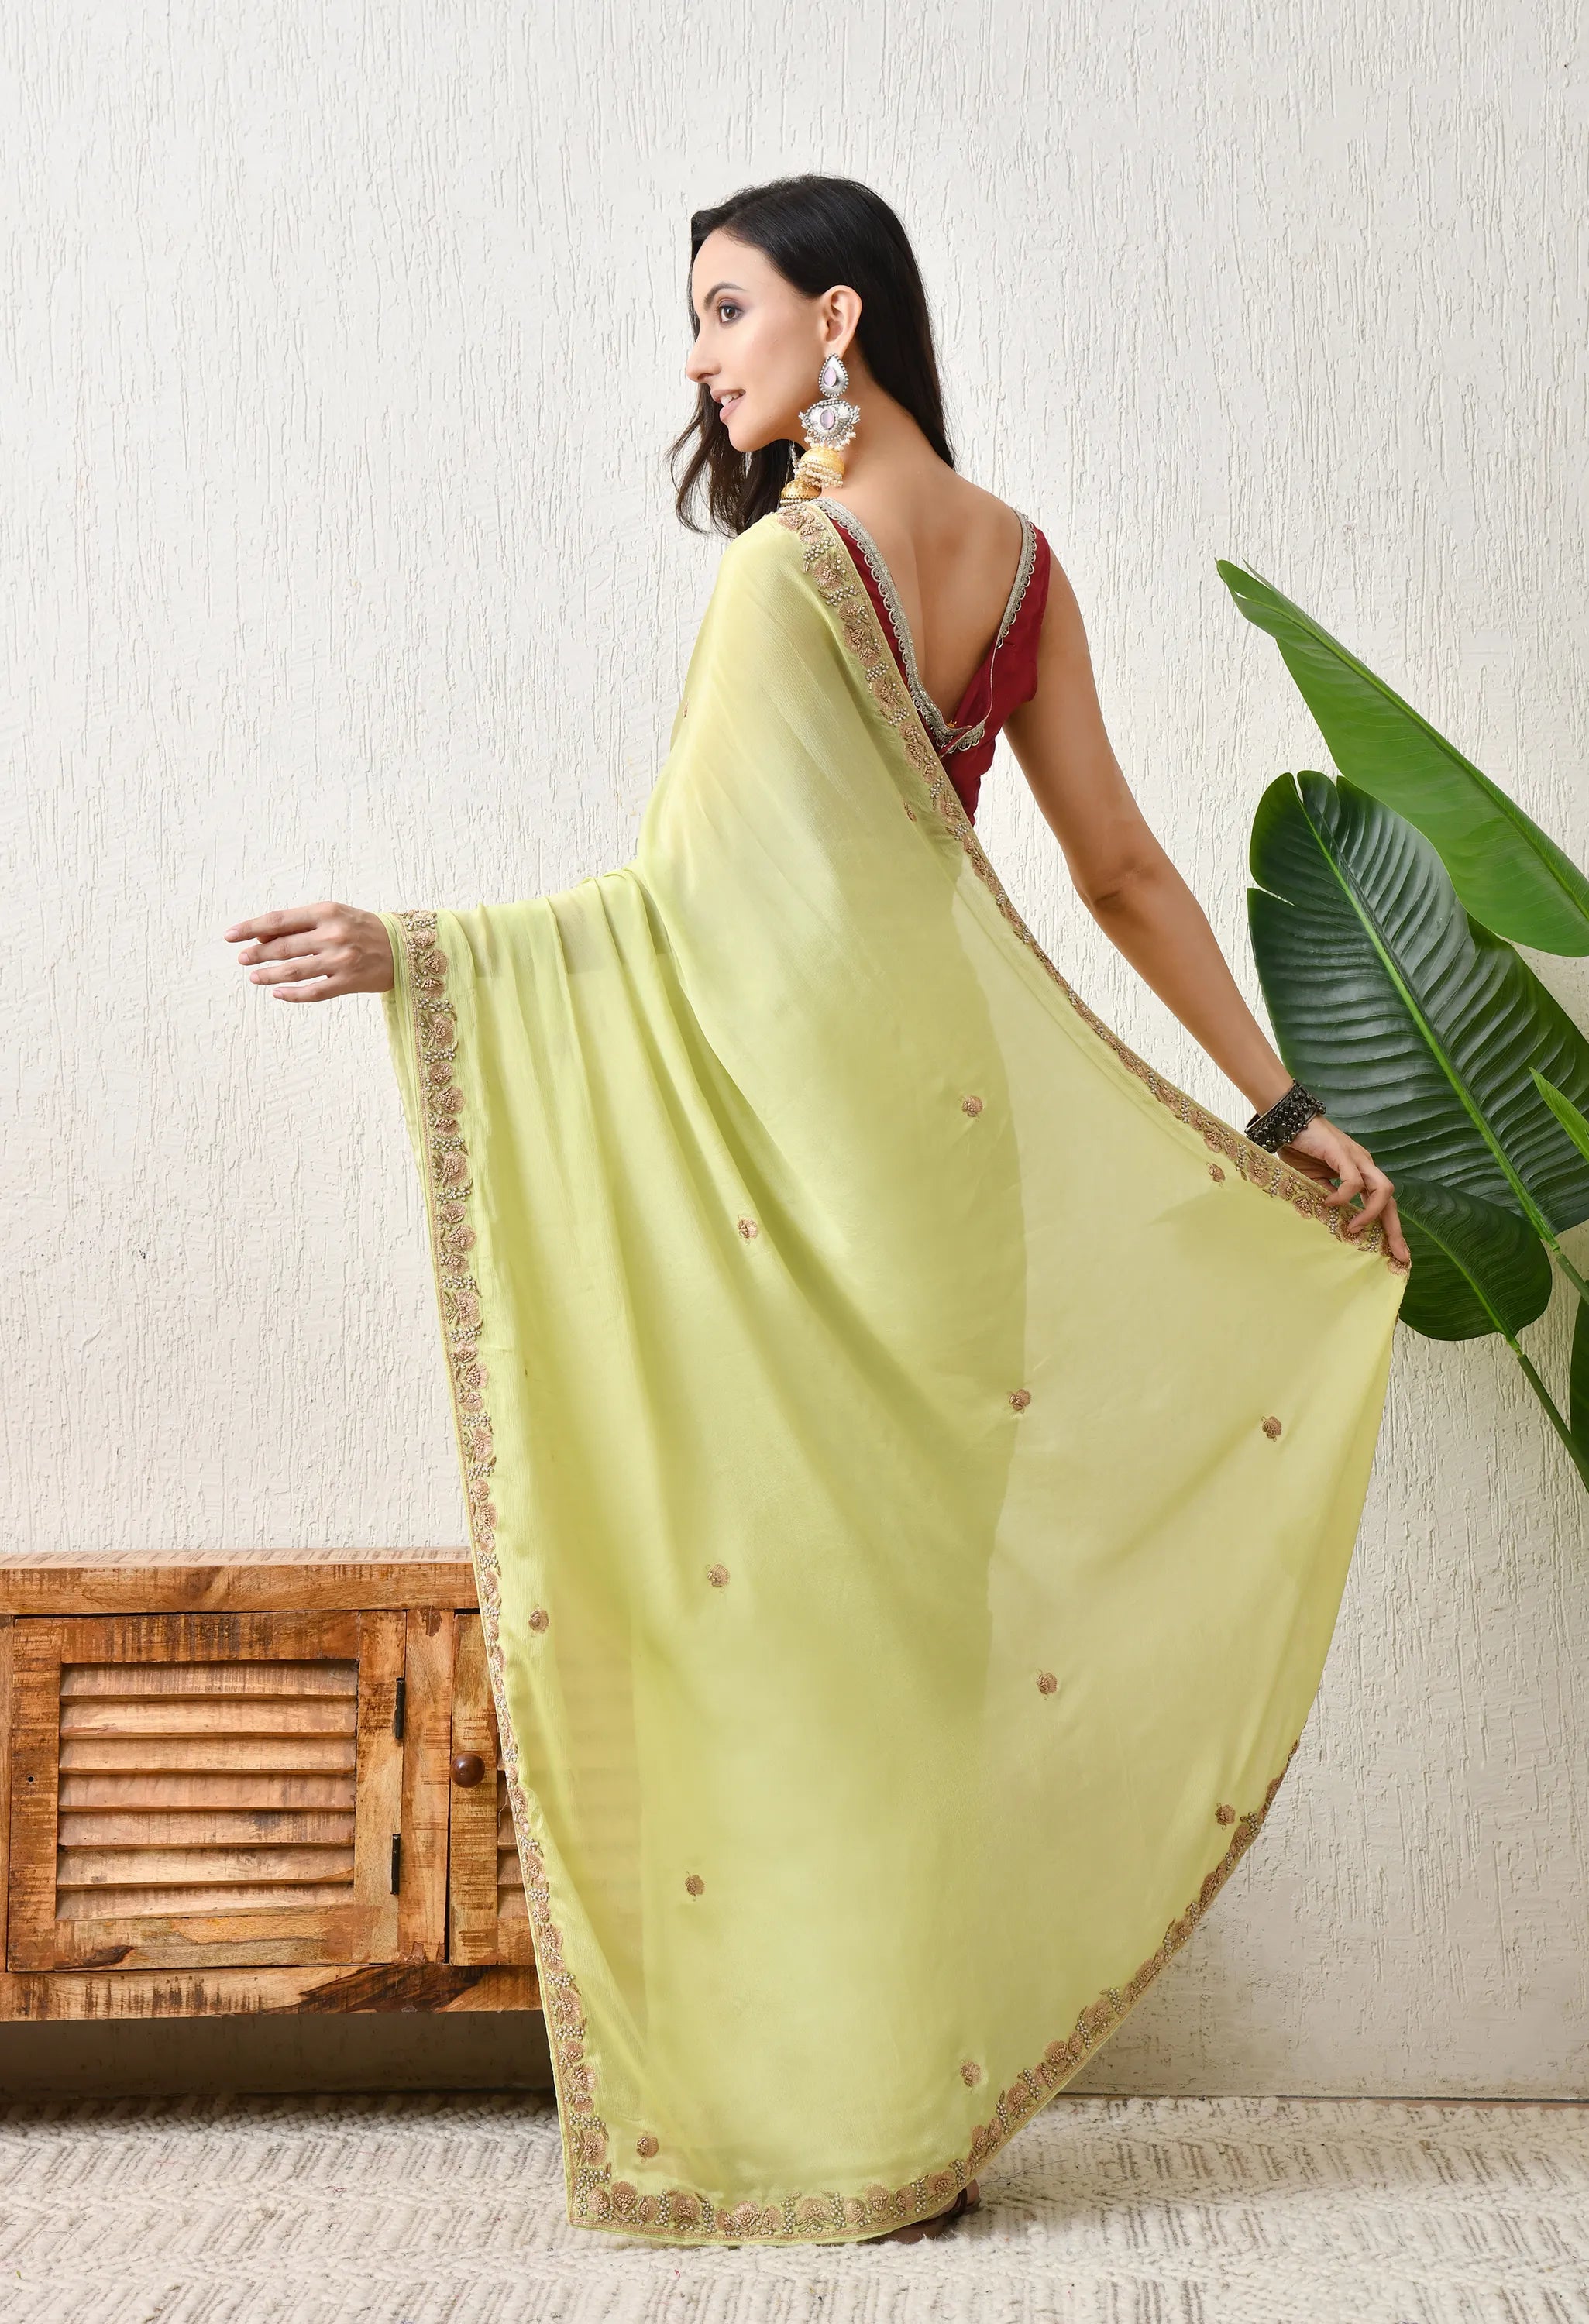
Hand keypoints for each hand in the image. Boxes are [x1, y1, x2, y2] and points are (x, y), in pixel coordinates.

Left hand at [224, 902, 393, 1000]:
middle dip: (257, 954)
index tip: (230, 936)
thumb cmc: (364, 929)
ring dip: (269, 975)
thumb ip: (301, 924)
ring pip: (294, 971)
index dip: (250, 928)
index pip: (278, 920)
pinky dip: (292, 994)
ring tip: (254, 977)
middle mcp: (333, 934)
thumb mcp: (335, 915)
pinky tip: (278, 993)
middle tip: (243, 959)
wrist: (406, 947)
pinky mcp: (350, 982)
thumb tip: (261, 937)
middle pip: (283, 946)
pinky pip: (314, 992)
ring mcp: (341, 960)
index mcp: (326, 912)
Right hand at [1278, 1113, 1409, 1268]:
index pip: (1383, 1203)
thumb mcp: (1313, 1180)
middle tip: (1399, 1254)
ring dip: (1371, 1213)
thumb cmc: (1300, 1148)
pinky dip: (1344, 1196)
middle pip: (1390, 1199)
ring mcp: (1357, 1159)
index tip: (1396, 1253)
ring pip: (1383, 1189)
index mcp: (1360, 1173)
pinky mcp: (1343, 1153)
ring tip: (1354, 1228)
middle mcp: (1365, 1166)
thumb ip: (1326, 1195)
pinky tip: (1329, 1202)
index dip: (1390, 1227)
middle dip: (1395, 1229)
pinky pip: (1353, 1180)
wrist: (1287, 1119)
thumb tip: (1332, 1218)